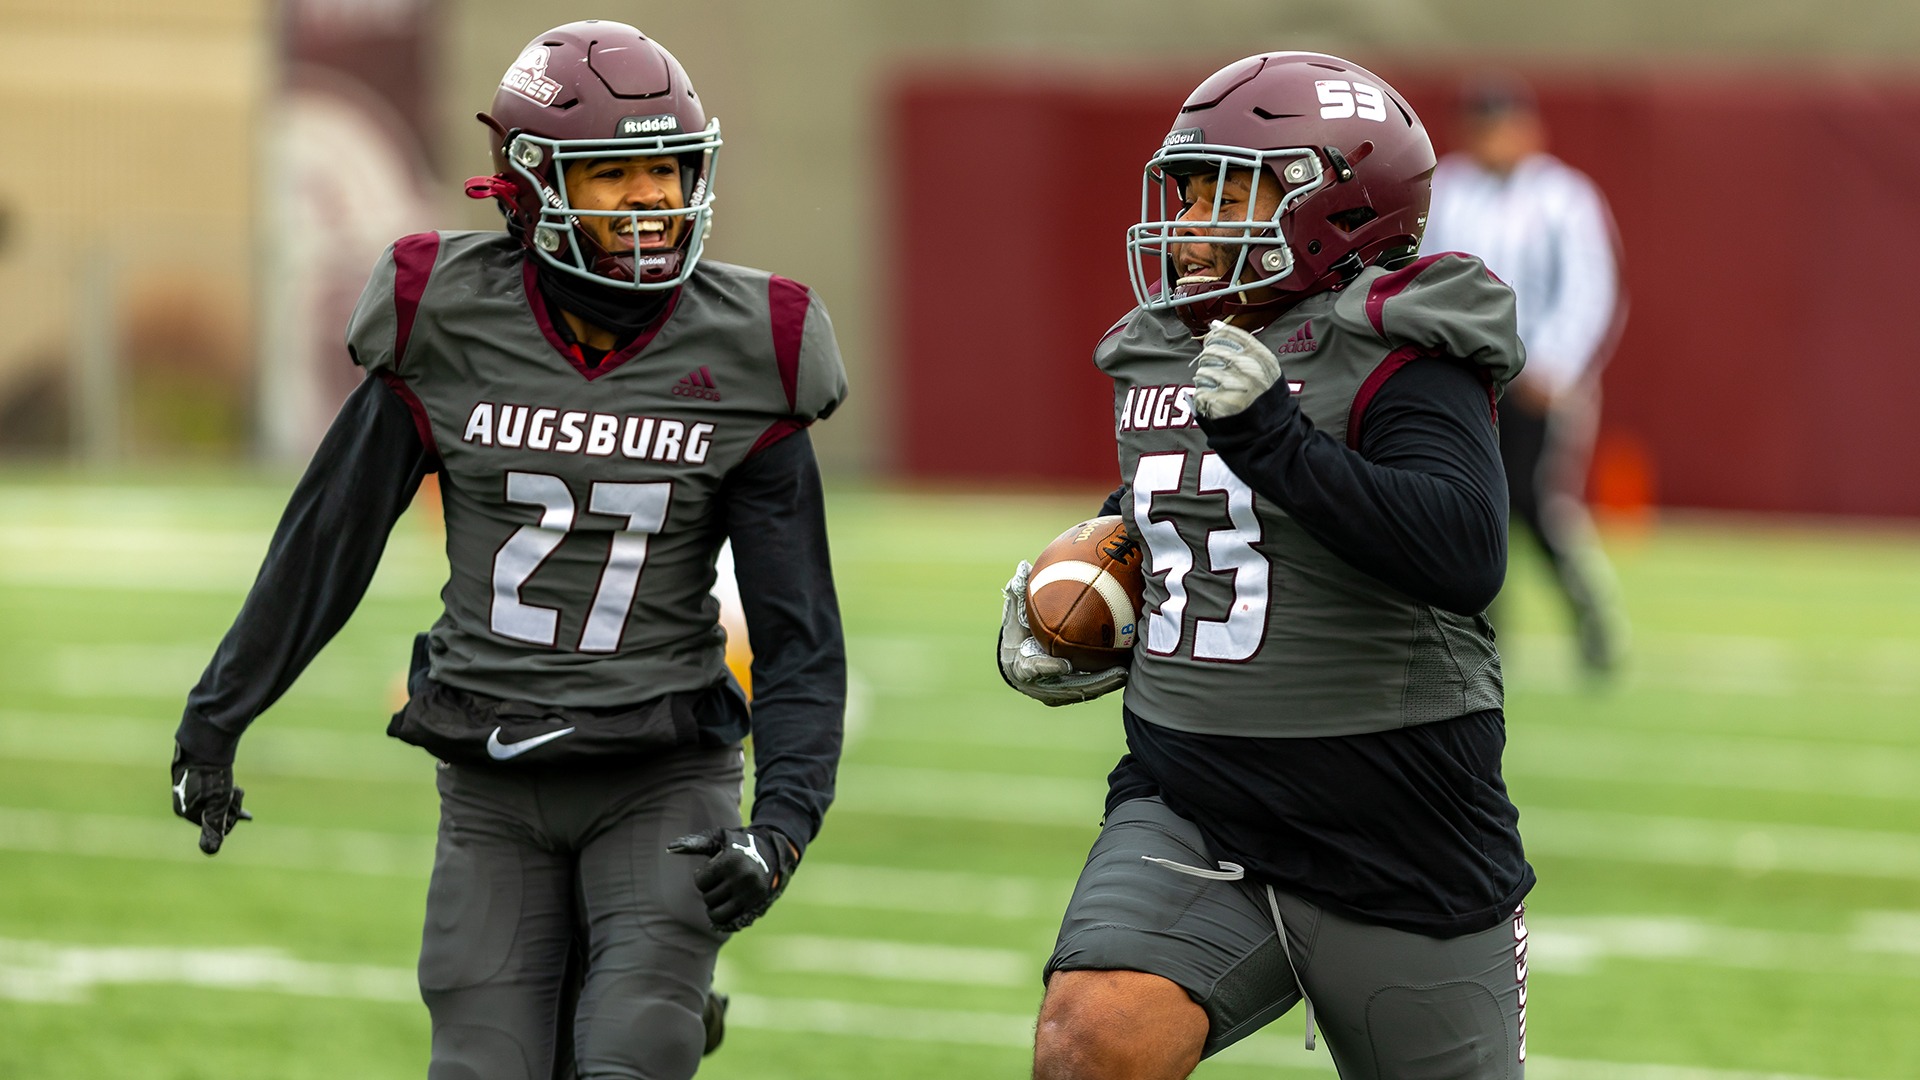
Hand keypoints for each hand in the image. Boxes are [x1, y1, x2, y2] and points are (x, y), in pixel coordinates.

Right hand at [170, 744, 251, 854]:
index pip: (216, 826)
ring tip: (233, 784)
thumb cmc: (212, 777)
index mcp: (185, 812)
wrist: (204, 744)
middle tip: (237, 789)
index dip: (232, 816)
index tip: (236, 800)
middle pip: (215, 813)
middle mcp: (182, 801)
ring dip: (229, 795)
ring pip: (216, 799)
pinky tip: (230, 782)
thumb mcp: (217, 805)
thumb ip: (214, 827)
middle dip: (230, 805)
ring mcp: (186, 788)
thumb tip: (210, 851)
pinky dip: (224, 786)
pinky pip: (212, 786)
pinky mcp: (192, 774)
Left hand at [667, 825, 797, 931]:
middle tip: (719, 881)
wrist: (773, 852)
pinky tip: (727, 905)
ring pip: (717, 914)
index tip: (712, 869)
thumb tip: (670, 848)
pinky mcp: (757, 907)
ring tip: (721, 894)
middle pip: (708, 898)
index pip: (700, 881)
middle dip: (709, 890)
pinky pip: (731, 922)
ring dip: (714, 906)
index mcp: (732, 861)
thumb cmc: (739, 844)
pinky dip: (724, 917)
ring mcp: (751, 895)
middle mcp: (742, 879)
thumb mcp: (720, 839)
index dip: (702, 876)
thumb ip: (695, 844)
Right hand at [997, 560, 1127, 706]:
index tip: (1064, 665)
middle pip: (1067, 687)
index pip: (1033, 669)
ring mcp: (1054, 693)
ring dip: (1104, 684)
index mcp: (1020, 666)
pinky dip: (1105, 683)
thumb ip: (1018, 593)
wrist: (1016, 660)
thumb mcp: (1014, 614)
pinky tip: (1126, 671)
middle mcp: (1038, 685)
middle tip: (1115, 671)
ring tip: (1125, 673)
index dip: (1048, 669)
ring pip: (1082, 691)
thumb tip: (1023, 565)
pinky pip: (1089, 690)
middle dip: (1092, 682)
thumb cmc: (1017, 634)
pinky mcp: (1068, 695)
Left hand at [1191, 320, 1282, 418]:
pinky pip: (1201, 392)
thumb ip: (1244, 345)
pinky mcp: (1224, 404)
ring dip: (1202, 377)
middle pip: (1213, 351)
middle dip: (1207, 356)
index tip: (1212, 335)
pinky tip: (1211, 398)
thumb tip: (1215, 325)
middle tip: (1210, 364)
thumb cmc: (1264, 391)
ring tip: (1211, 384)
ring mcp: (1236, 387)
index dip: (1217, 333)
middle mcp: (1250, 370)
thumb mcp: (1265, 365)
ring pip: (1204, 372)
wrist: (1271, 425)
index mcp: (1262, 358)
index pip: (1232, 334)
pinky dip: (1202, 395)